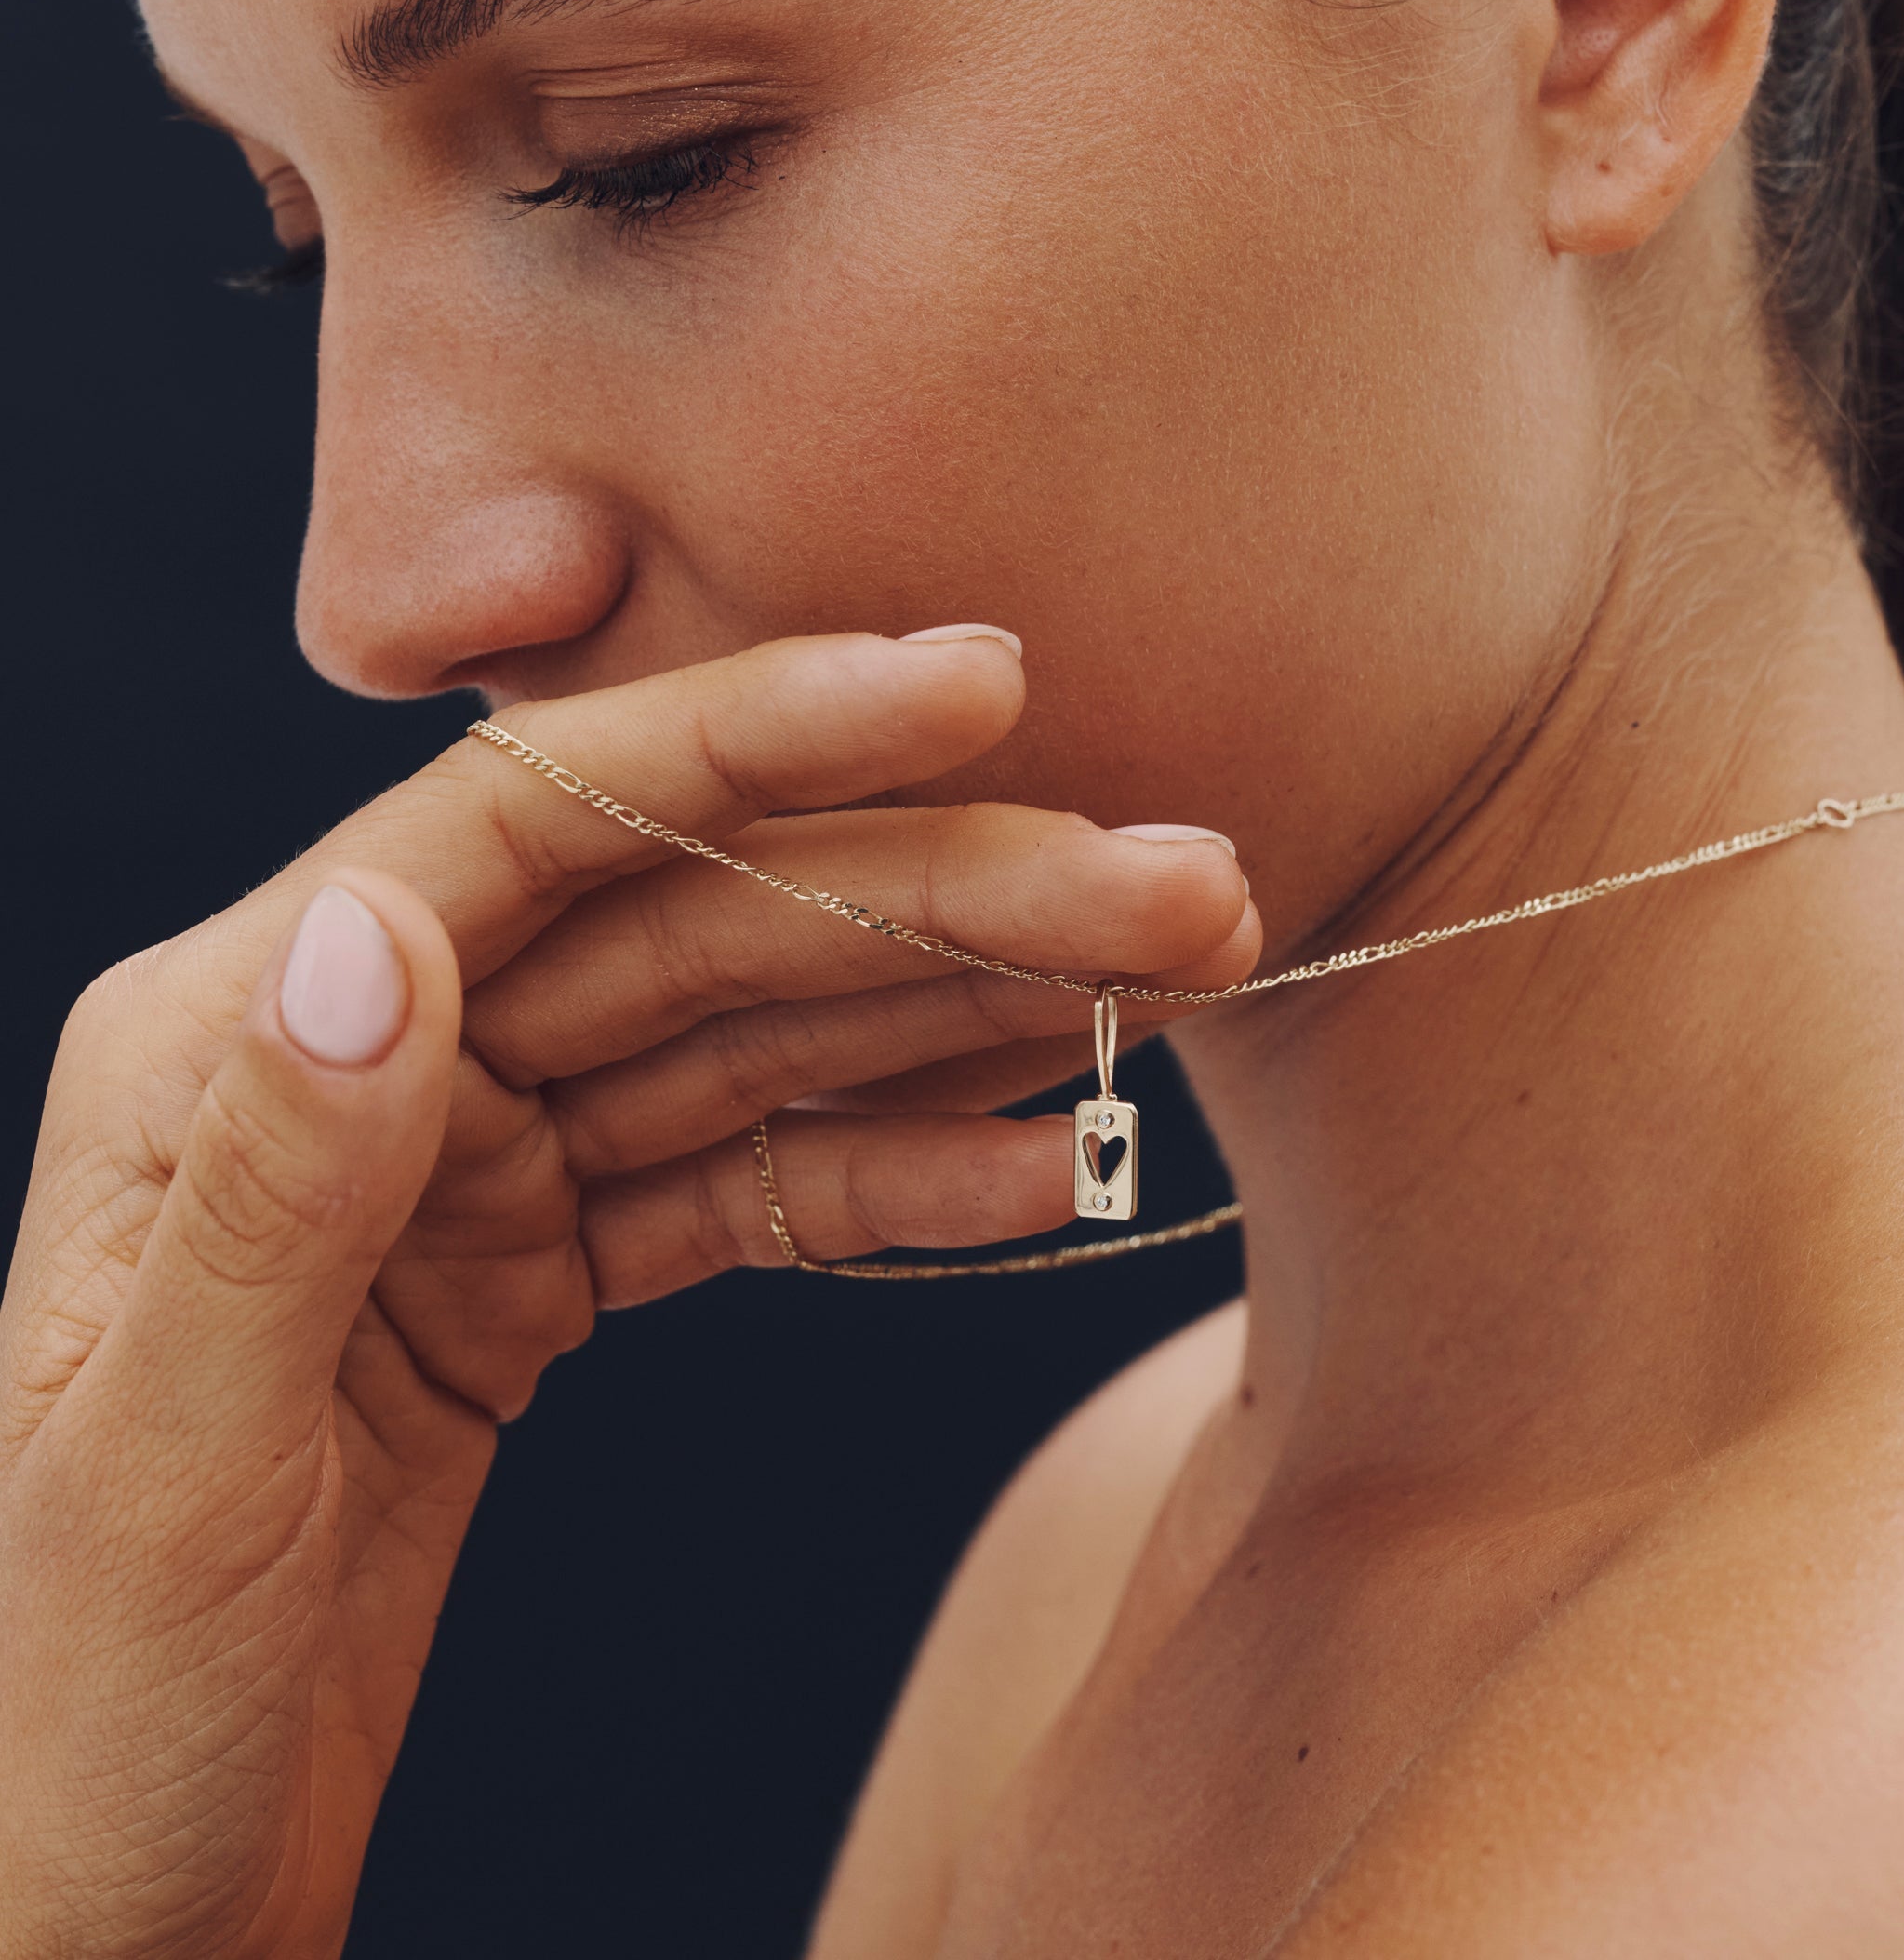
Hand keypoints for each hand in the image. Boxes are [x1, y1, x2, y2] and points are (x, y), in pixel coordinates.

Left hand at [0, 629, 1255, 1957]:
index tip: (969, 689)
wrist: (91, 1930)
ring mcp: (467, 1174)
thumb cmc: (56, 1729)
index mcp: (227, 1042)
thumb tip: (379, 927)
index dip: (762, 740)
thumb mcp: (154, 1470)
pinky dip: (895, 1179)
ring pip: (753, 1049)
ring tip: (1160, 979)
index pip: (528, 826)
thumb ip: (276, 1192)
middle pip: (694, 929)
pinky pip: (745, 1197)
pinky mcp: (537, 1284)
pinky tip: (1041, 1165)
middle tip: (1171, 878)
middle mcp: (371, 1068)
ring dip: (962, 1014)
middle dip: (940, 893)